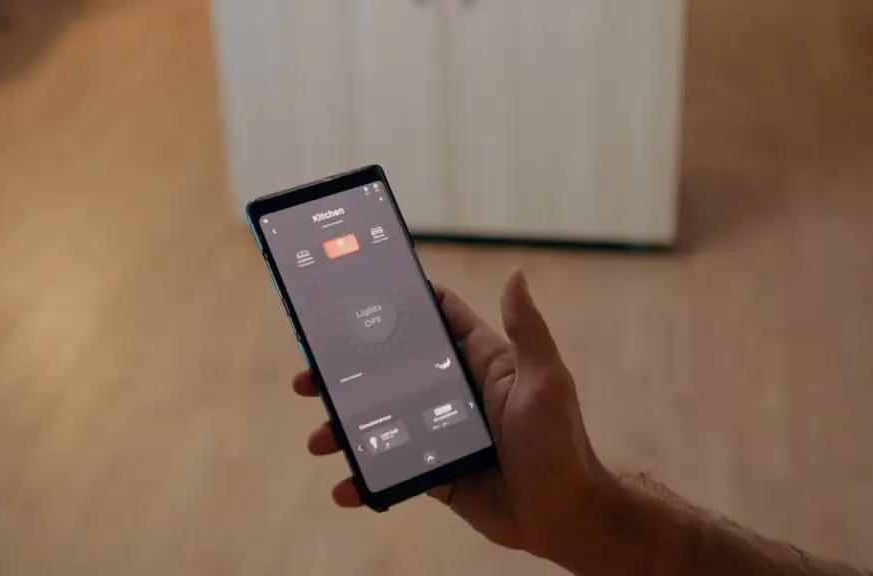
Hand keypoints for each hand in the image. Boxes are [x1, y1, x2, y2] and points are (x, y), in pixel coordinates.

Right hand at [292, 269, 615, 559]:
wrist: (563, 516)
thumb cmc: (561, 442)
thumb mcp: (545, 380)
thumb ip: (526, 329)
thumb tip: (517, 272)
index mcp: (480, 361)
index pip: (437, 320)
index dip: (401, 304)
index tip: (356, 295)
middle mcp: (455, 392)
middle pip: (391, 371)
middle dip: (348, 372)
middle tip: (309, 376)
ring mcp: (440, 432)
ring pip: (381, 421)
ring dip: (344, 427)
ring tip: (319, 439)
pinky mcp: (435, 471)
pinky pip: (390, 469)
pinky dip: (364, 478)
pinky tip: (344, 487)